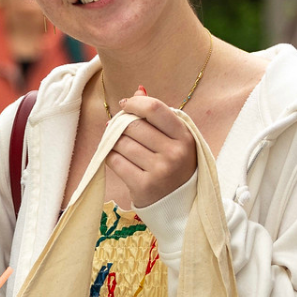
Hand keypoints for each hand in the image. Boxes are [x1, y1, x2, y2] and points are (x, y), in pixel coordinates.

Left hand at [107, 92, 196, 208]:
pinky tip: (118, 158)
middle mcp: (174, 153)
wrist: (181, 206)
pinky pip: (115, 161)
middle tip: (119, 127)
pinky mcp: (143, 186)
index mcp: (185, 137)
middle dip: (122, 124)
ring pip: (122, 143)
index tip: (125, 105)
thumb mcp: (176, 139)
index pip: (155, 109)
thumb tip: (138, 89)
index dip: (135, 103)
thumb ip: (158, 115)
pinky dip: (111, 156)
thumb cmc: (177, 166)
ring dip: (115, 142)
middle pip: (134, 126)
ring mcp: (159, 171)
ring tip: (121, 145)